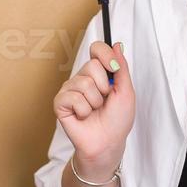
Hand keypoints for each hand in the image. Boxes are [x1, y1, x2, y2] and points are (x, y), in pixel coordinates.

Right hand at [53, 40, 134, 170]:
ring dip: (95, 101)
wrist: (108, 142)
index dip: (105, 55)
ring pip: (84, 83)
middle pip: (92, 65)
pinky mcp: (60, 103)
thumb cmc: (118, 120)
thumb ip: (121, 67)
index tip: (114, 69)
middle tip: (104, 100)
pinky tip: (83, 116)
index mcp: (98, 73)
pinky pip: (73, 97)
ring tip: (94, 111)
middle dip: (104, 86)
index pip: (97, 49)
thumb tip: (117, 44)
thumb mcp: (126, 91)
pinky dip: (83, 110)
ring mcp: (70, 90)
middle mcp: (82, 78)